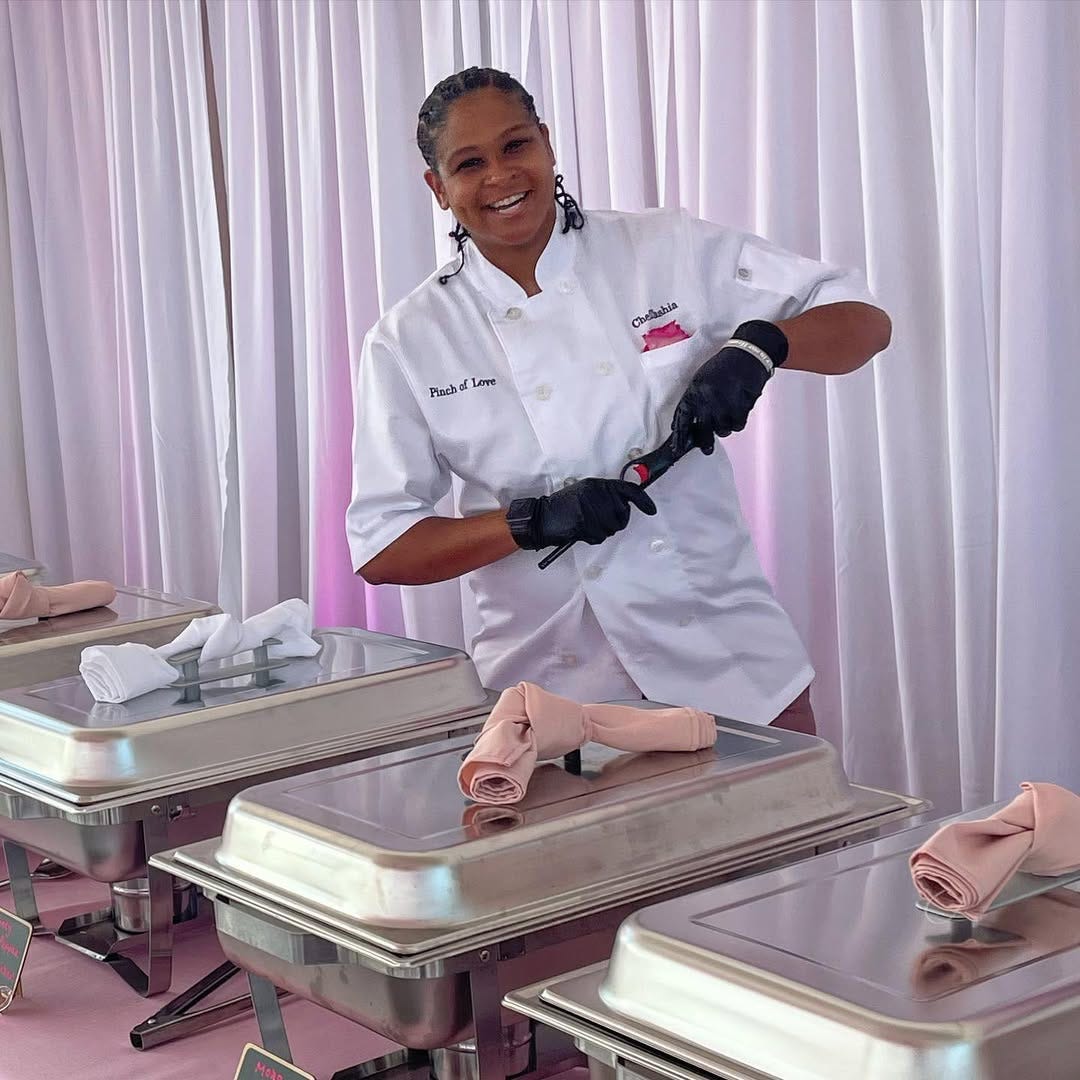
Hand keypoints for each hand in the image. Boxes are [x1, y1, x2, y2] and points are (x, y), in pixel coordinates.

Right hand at [506, 478, 656, 550]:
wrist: (541, 517)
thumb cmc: (562, 507)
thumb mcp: (584, 493)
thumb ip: (604, 496)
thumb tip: (624, 506)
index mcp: (597, 485)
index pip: (628, 489)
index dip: (643, 500)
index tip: (651, 510)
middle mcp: (596, 494)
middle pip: (623, 513)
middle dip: (615, 521)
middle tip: (599, 521)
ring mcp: (591, 508)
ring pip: (613, 527)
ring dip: (602, 531)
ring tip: (586, 525)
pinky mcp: (584, 522)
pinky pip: (600, 536)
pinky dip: (592, 537)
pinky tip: (581, 531)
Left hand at [670, 320, 787, 456]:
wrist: (747, 354)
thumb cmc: (723, 366)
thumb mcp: (701, 379)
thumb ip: (692, 400)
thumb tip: (682, 422)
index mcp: (695, 391)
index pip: (683, 418)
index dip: (680, 435)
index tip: (678, 447)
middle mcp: (708, 399)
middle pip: (704, 431)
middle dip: (705, 442)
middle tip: (707, 449)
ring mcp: (725, 404)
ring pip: (723, 430)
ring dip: (724, 427)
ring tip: (727, 415)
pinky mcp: (742, 406)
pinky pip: (738, 425)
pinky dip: (738, 422)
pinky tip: (738, 411)